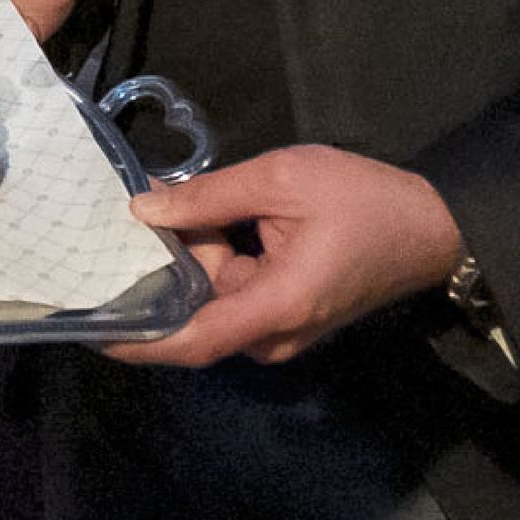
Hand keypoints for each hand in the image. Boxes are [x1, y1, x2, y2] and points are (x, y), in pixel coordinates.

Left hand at [109, 146, 463, 366]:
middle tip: (114, 225)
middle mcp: (273, 335)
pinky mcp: (288, 318)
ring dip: (187, 260)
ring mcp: (282, 331)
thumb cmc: (364, 200)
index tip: (87, 325)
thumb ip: (210, 195)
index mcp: (275, 306)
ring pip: (212, 301)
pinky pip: (234, 296)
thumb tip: (143, 209)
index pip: (191, 341)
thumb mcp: (284, 178)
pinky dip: (212, 263)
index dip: (136, 338)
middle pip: (194, 314)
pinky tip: (195, 220)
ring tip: (154, 208)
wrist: (432, 226)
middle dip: (158, 272)